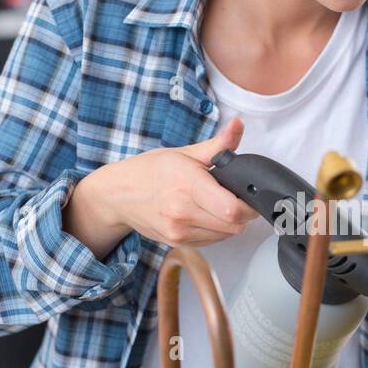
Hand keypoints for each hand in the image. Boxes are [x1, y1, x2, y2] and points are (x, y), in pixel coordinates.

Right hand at [63, 116, 259, 256]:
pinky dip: (217, 230)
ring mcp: (178, 231)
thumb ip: (218, 144)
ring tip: (219, 204)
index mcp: (187, 185)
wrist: (118, 194)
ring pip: (226, 235)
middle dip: (243, 213)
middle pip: (234, 225)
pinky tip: (206, 214)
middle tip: (237, 197)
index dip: (249, 205)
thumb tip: (238, 125)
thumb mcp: (185, 152)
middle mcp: (182, 213)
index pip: (233, 209)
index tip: (249, 195)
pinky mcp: (177, 243)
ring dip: (231, 223)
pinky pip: (212, 241)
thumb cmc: (150, 171)